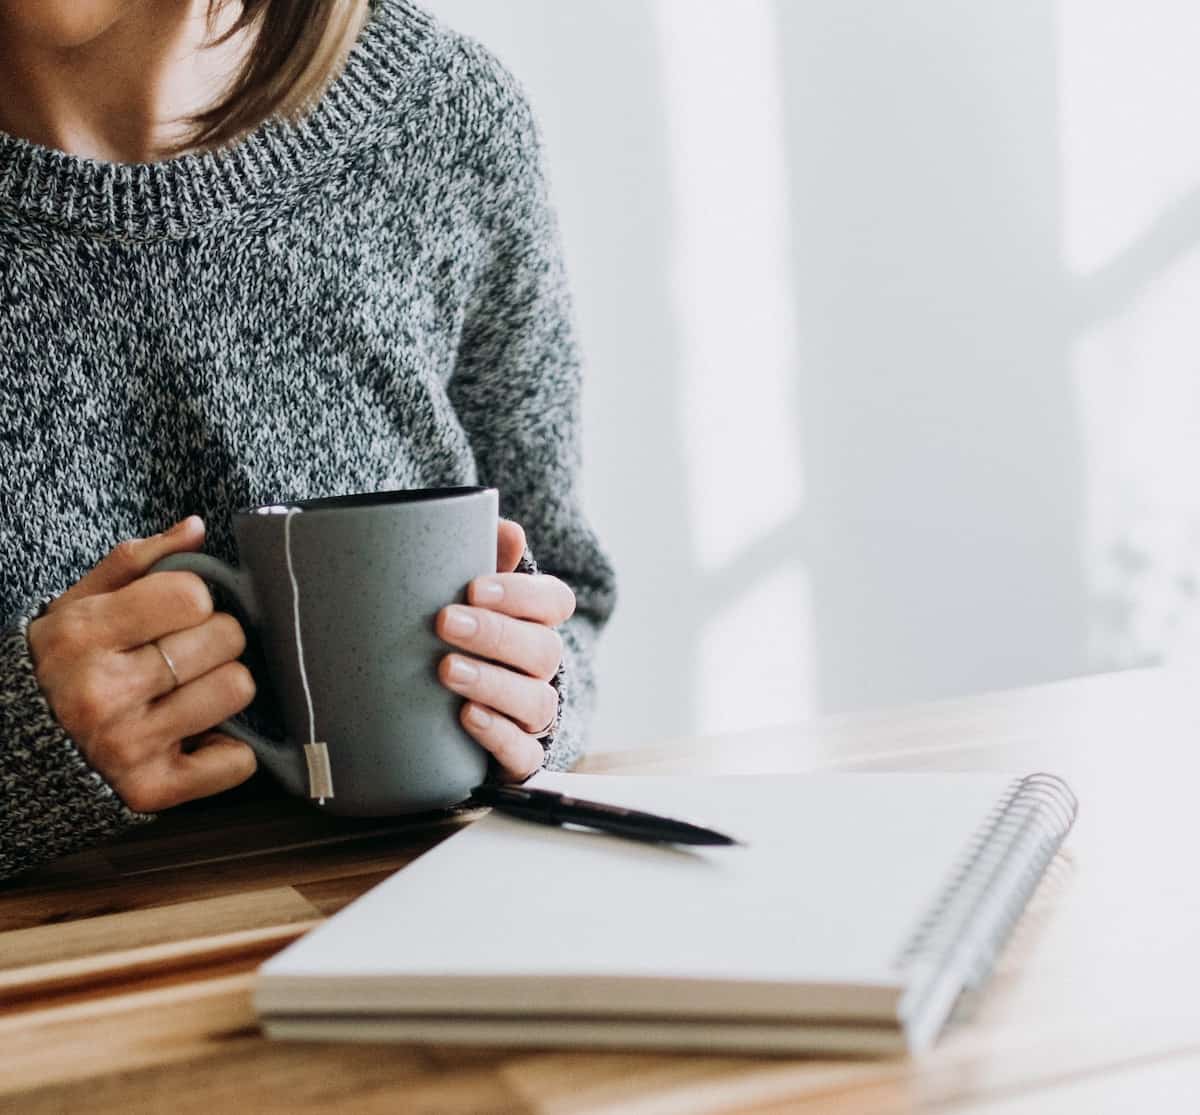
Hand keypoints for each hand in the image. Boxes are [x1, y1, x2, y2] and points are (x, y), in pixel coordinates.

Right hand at [26, 516, 257, 812]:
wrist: (18, 749)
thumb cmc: (62, 665)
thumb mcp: (79, 604)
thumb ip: (137, 561)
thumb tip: (195, 528)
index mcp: (83, 636)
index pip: (191, 595)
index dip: (194, 600)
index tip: (175, 614)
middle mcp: (102, 692)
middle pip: (225, 639)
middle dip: (215, 640)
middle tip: (186, 654)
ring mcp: (127, 745)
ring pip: (237, 690)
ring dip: (223, 688)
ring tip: (189, 691)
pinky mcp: (151, 790)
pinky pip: (238, 761)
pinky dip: (228, 751)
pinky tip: (196, 739)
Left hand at [436, 519, 575, 781]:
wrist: (428, 707)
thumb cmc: (450, 633)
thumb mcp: (461, 595)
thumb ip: (480, 558)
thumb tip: (507, 530)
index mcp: (536, 622)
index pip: (553, 602)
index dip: (520, 595)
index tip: (473, 586)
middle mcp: (541, 668)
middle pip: (542, 650)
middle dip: (495, 634)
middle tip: (444, 622)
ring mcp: (532, 714)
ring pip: (535, 701)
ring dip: (492, 682)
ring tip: (447, 670)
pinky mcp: (517, 756)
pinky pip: (524, 753)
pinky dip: (499, 735)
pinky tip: (467, 717)